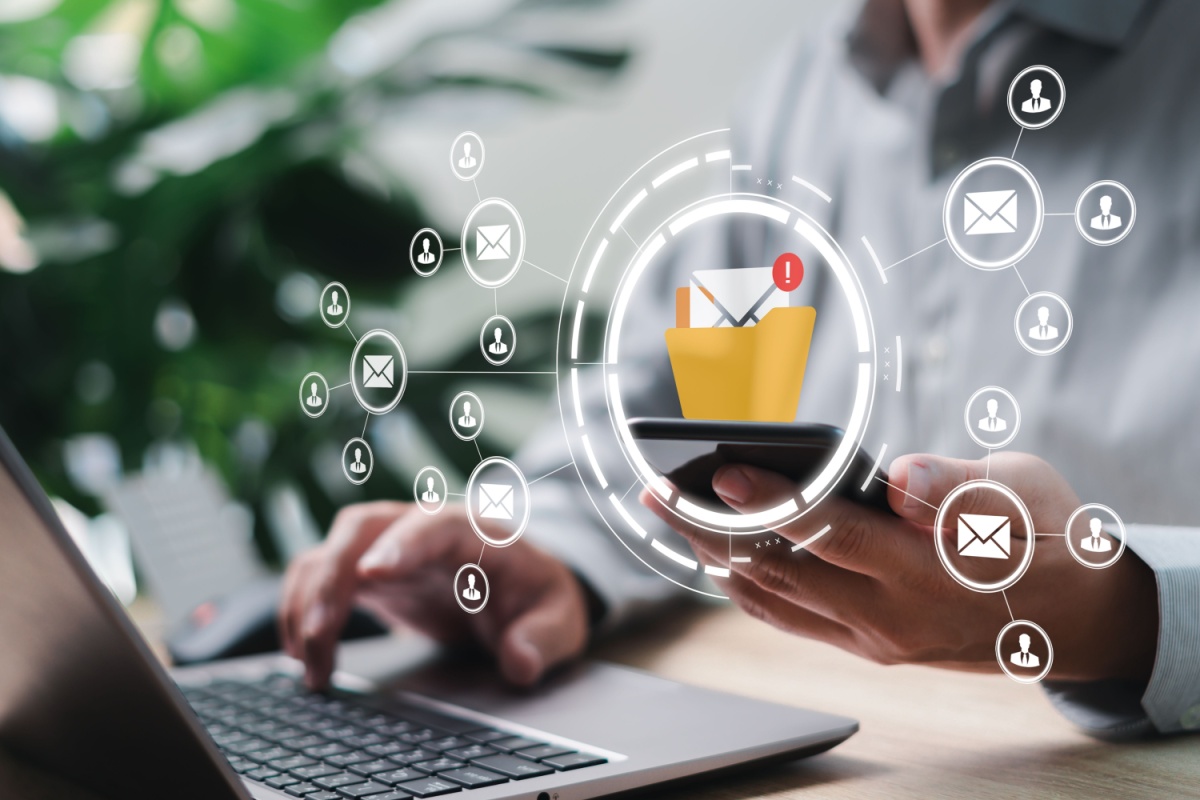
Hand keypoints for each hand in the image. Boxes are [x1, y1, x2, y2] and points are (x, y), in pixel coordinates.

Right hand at [279, 502, 588, 689]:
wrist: (520, 589)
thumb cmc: (536, 597)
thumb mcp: (558, 619)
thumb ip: (542, 638)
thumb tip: (521, 661)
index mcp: (472, 531)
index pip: (432, 525)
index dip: (401, 545)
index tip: (374, 574)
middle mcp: (420, 530)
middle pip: (361, 528)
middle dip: (333, 575)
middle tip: (319, 631)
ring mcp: (387, 549)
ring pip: (329, 553)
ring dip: (308, 601)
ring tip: (309, 664)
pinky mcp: (367, 575)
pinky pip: (320, 580)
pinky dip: (302, 612)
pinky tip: (304, 656)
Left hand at [640, 452, 1157, 681]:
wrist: (1073, 617)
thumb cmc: (1047, 534)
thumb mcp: (1025, 491)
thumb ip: (959, 487)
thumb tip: (903, 479)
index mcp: (930, 570)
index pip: (833, 534)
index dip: (773, 505)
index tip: (722, 474)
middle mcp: (891, 617)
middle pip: (780, 571)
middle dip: (712, 529)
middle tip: (659, 490)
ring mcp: (874, 640)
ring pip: (773, 600)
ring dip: (714, 557)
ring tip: (669, 514)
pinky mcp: (867, 648)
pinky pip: (790, 620)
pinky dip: (745, 587)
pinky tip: (714, 554)